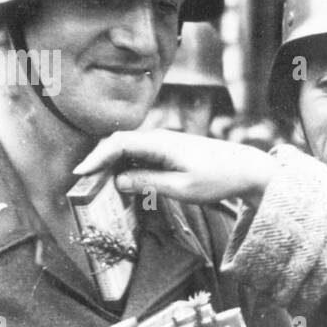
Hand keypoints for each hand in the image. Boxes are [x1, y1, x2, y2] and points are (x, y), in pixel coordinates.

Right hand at [74, 131, 275, 209]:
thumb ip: (149, 183)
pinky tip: (121, 182)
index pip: (118, 144)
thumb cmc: (218, 179)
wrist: (246, 169)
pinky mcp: (169, 150)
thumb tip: (118, 180)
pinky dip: (127, 166)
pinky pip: (141, 154)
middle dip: (98, 161)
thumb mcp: (183, 188)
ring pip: (129, 149)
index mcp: (161, 143)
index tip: (80, 173)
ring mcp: (164, 143)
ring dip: (111, 164)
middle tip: (82, 183)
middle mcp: (160, 138)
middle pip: (119, 144)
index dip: (96, 157)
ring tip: (96, 185)